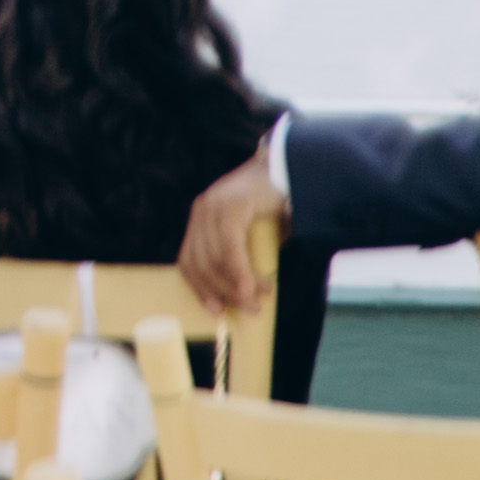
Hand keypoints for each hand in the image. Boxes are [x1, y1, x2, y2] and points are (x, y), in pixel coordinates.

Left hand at [178, 150, 282, 313]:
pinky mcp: (230, 206)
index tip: (215, 310)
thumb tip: (245, 295)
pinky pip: (230, 249)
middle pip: (201, 263)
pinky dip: (241, 273)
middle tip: (249, 309)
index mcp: (202, 219)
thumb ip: (244, 258)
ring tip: (260, 299)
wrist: (290, 168)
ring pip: (215, 260)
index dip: (200, 288)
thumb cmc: (274, 206)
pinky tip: (255, 287)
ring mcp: (213, 206)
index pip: (189, 260)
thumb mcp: (252, 235)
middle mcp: (202, 211)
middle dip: (223, 292)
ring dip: (238, 286)